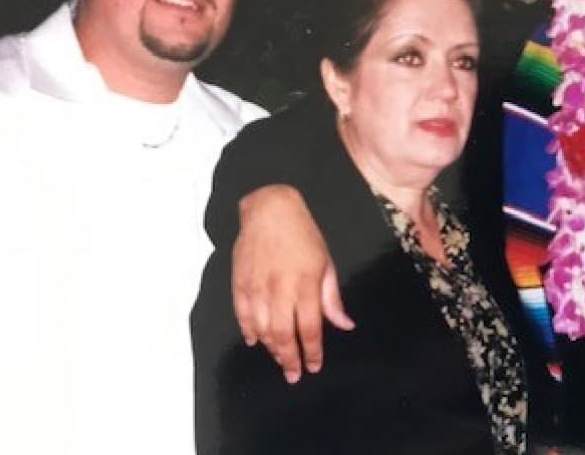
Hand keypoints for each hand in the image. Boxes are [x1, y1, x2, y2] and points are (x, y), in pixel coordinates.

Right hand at [232, 184, 353, 382]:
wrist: (269, 209)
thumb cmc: (303, 235)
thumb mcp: (326, 263)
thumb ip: (332, 298)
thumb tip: (344, 325)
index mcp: (305, 285)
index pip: (310, 329)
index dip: (313, 351)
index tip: (314, 366)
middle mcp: (280, 290)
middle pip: (284, 336)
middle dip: (290, 359)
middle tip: (294, 374)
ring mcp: (257, 288)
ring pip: (263, 330)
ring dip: (271, 349)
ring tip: (280, 359)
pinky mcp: (239, 283)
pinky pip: (243, 315)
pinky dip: (249, 331)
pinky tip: (255, 341)